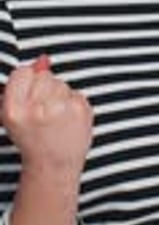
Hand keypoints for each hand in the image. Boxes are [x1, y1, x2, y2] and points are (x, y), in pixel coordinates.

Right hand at [1, 55, 92, 177]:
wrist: (54, 165)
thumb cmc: (31, 139)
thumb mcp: (12, 115)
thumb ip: (20, 85)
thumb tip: (43, 59)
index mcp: (14, 110)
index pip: (21, 72)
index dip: (26, 83)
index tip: (28, 99)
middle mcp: (37, 110)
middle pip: (44, 76)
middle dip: (45, 89)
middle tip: (43, 112)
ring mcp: (61, 110)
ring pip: (61, 83)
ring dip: (59, 96)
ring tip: (55, 118)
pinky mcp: (81, 111)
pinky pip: (76, 92)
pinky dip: (73, 104)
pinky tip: (68, 121)